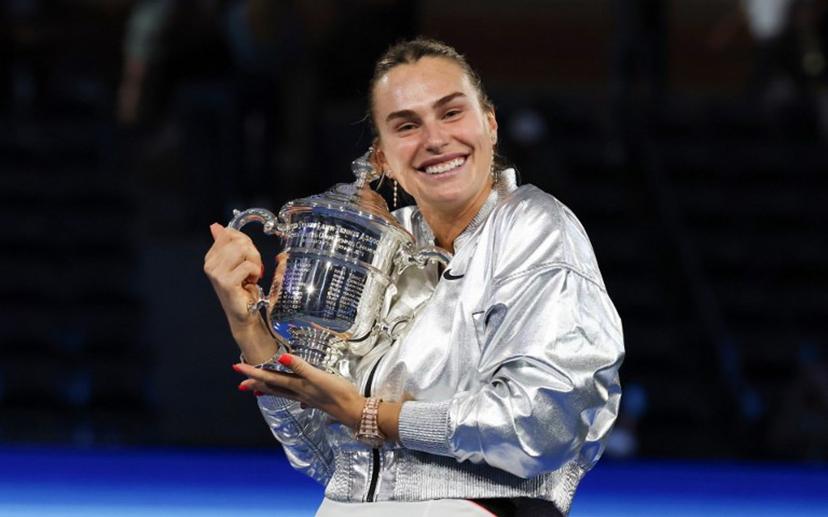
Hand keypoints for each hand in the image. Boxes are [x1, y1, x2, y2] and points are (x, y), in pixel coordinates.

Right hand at [203, 223, 263, 330]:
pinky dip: (256, 272)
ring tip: (252, 274)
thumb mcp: (236, 262)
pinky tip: (252, 281)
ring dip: (255, 261)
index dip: (245, 241)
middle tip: (253, 267)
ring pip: (243, 250)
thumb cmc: (242, 289)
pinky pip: (248, 265)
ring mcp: (216, 273)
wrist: (244, 314)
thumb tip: (215, 226)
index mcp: (211, 257)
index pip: (229, 233)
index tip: (248, 256)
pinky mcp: (226, 282)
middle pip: (239, 241)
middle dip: (253, 252)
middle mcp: (210, 264)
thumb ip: (228, 244)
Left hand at [234, 354, 364, 429]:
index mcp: (297, 386)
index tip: (236, 368)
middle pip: (272, 387)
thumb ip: (301, 367)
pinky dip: (291, 396)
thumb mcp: (319, 377)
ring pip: (283, 393)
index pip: (270, 378)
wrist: (354, 411)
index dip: (253, 372)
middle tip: (241, 383)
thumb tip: (281, 359)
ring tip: (258, 391)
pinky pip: (297, 396)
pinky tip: (296, 400)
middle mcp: (299, 393)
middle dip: (256, 383)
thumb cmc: (338, 393)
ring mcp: (307, 397)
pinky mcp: (316, 399)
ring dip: (269, 390)